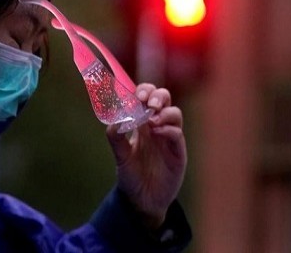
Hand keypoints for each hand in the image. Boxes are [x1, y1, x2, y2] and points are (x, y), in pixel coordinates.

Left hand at [105, 84, 186, 229]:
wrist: (142, 201)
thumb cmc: (131, 175)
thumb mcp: (120, 156)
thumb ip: (116, 138)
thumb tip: (113, 121)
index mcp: (142, 122)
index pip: (146, 97)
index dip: (143, 91)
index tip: (136, 94)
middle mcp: (157, 126)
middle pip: (163, 99)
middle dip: (156, 95)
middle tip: (147, 102)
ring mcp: (169, 137)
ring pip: (174, 113)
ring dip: (163, 111)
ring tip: (151, 121)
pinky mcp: (177, 152)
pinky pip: (177, 133)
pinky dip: (168, 129)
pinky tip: (157, 133)